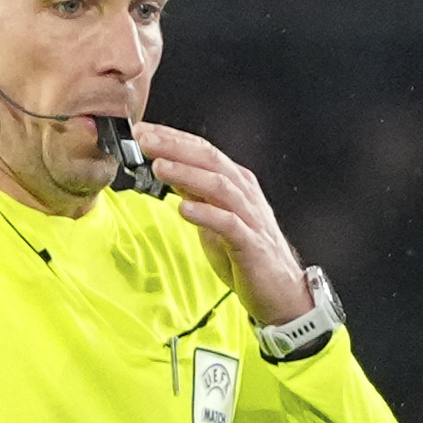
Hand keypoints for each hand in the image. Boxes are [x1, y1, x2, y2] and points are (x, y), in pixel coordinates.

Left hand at [134, 124, 311, 322]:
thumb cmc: (246, 254)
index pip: (203, 150)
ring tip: (159, 167)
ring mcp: (250, 217)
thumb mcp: (213, 216)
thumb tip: (168, 169)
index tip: (142, 131)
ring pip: (219, 185)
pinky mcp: (251, 243)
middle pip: (210, 159)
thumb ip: (195, 192)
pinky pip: (228, 223)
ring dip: (187, 174)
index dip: (172, 138)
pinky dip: (206, 214)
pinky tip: (184, 209)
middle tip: (145, 139)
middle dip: (175, 147)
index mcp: (236, 183)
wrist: (281, 291)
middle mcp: (244, 193)